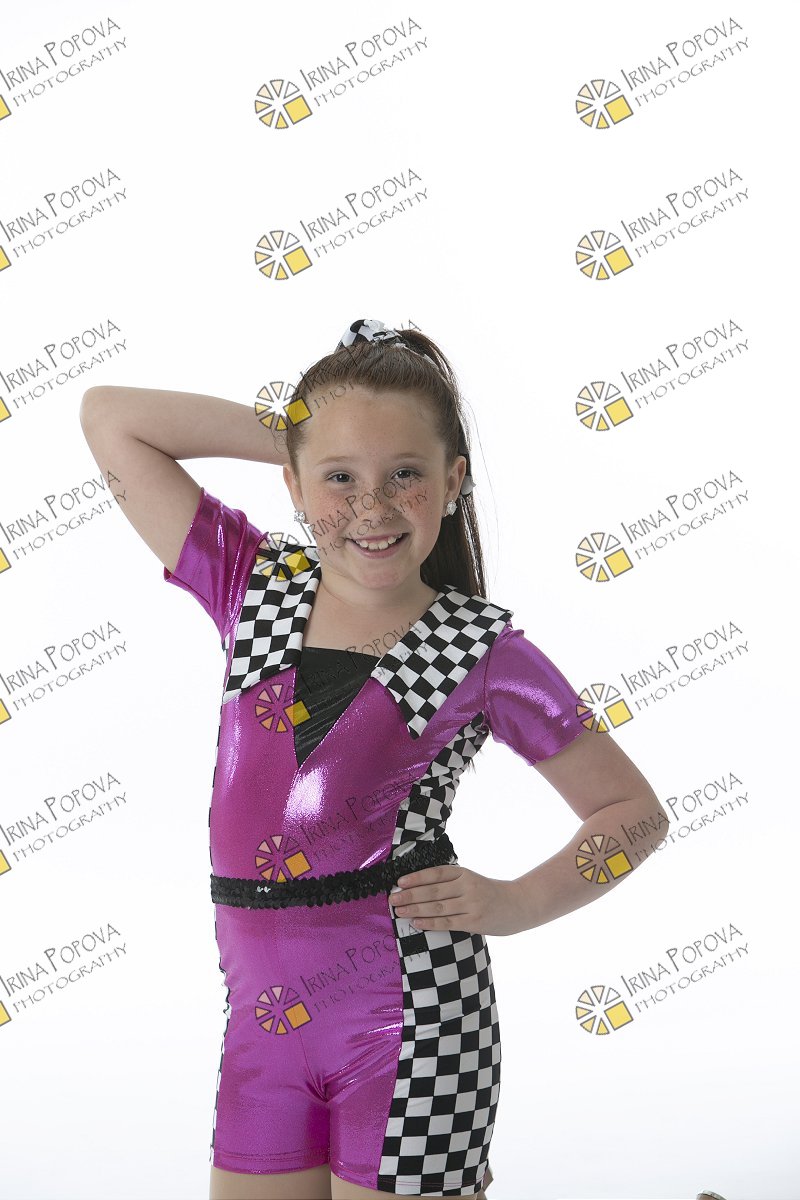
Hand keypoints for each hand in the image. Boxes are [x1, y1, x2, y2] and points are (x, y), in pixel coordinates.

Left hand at [388, 864, 527, 936]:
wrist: (519, 905)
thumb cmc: (490, 893)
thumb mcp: (472, 880)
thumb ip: (451, 883)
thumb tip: (419, 888)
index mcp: (465, 873)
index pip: (436, 874)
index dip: (416, 877)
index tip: (399, 882)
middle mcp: (467, 887)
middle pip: (433, 891)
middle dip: (410, 895)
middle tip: (392, 899)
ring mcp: (471, 905)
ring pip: (437, 907)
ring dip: (415, 909)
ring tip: (399, 912)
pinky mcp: (474, 922)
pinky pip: (447, 923)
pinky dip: (430, 922)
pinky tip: (416, 922)